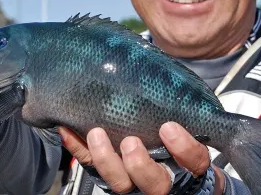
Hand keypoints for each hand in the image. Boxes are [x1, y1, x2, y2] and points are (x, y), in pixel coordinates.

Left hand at [58, 122, 224, 194]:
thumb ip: (183, 111)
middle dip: (139, 165)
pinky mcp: (108, 176)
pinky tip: (67, 130)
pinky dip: (78, 149)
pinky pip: (90, 168)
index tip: (168, 127)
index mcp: (187, 166)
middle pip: (154, 184)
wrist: (162, 160)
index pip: (194, 162)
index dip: (183, 149)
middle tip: (130, 143)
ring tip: (96, 134)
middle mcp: (161, 180)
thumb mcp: (189, 126)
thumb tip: (166, 77)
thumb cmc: (176, 140)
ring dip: (105, 159)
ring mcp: (133, 182)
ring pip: (120, 184)